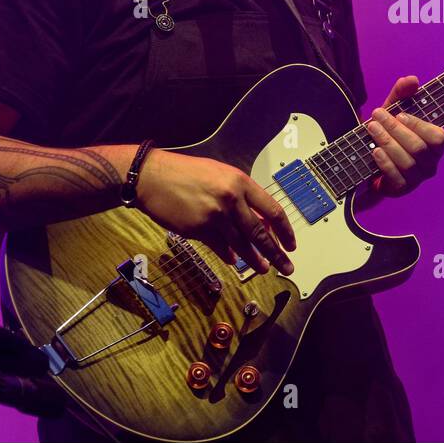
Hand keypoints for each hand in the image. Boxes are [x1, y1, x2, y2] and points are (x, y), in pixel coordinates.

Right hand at [133, 149, 295, 275]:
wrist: (152, 177)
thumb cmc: (186, 173)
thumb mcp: (221, 175)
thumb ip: (240, 195)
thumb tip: (257, 219)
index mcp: (240, 182)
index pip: (273, 209)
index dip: (285, 230)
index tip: (291, 244)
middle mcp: (231, 199)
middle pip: (260, 233)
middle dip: (276, 253)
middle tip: (286, 266)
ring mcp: (215, 216)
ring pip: (242, 244)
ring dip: (254, 260)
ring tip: (264, 269)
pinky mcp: (199, 230)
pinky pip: (220, 247)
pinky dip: (229, 255)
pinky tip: (233, 261)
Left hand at [365, 76, 443, 199]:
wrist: (368, 158)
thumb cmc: (388, 132)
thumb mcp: (393, 110)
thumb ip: (402, 94)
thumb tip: (412, 79)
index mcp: (435, 145)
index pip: (439, 138)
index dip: (420, 126)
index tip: (400, 114)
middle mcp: (430, 163)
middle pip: (418, 148)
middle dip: (395, 130)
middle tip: (377, 115)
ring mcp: (417, 178)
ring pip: (408, 162)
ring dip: (388, 142)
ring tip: (372, 129)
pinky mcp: (402, 189)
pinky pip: (397, 179)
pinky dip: (385, 163)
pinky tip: (375, 151)